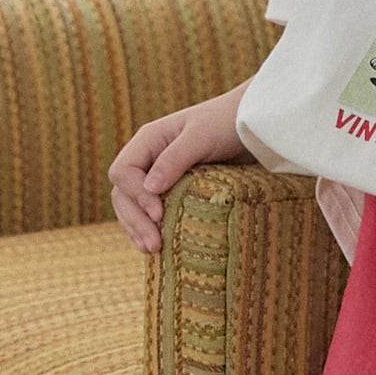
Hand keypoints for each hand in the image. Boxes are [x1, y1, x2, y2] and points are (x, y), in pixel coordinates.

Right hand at [109, 83, 249, 252]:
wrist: (252, 126)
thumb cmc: (227, 124)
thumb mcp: (201, 137)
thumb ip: (175, 159)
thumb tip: (151, 187)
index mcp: (148, 141)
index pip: (123, 172)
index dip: (136, 195)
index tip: (158, 213)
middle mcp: (148, 160)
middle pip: (123, 193)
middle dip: (135, 219)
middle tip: (154, 244)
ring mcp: (158, 177)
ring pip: (132, 207)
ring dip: (138, 229)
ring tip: (152, 250)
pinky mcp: (173, 192)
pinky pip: (151, 213)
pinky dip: (151, 229)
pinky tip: (158, 247)